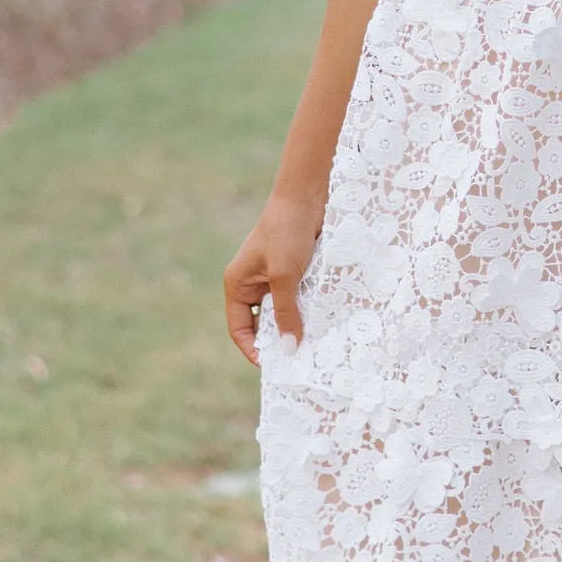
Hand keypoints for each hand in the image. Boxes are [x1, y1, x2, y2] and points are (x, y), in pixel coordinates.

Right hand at [223, 192, 322, 363]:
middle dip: (278, 340)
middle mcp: (253, 283)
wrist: (308, 195)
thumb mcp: (284, 276)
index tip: (274, 366)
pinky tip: (323, 323)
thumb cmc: (287, 231)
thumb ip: (286, 313)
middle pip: (262, 323)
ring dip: (296, 325)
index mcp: (238, 284)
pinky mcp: (296, 271)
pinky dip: (309, 310)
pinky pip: (299, 298)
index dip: (253, 349)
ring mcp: (275, 277)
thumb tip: (288, 349)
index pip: (240, 328)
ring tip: (313, 346)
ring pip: (283, 312)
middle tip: (298, 361)